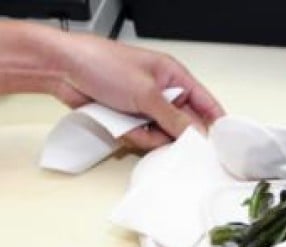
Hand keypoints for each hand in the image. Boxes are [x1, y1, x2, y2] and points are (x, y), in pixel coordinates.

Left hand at [49, 33, 224, 149]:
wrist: (63, 69)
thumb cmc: (102, 64)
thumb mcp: (146, 93)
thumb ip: (173, 117)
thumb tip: (195, 134)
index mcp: (172, 76)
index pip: (204, 101)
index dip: (215, 121)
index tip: (222, 142)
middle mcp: (161, 92)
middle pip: (184, 123)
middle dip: (177, 135)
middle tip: (173, 144)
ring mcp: (144, 107)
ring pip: (162, 135)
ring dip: (151, 137)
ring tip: (136, 128)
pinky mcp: (128, 119)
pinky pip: (142, 138)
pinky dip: (134, 137)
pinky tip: (123, 128)